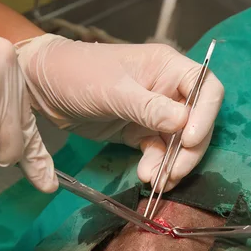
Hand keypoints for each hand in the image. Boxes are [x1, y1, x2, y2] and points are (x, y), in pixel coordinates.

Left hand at [17, 34, 223, 189]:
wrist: (44, 87)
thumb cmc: (78, 74)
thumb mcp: (114, 91)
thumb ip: (149, 107)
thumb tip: (184, 122)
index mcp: (168, 67)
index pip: (206, 88)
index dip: (205, 115)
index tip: (191, 139)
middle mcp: (167, 90)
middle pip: (197, 122)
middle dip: (189, 150)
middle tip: (174, 172)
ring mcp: (154, 113)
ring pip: (179, 142)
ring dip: (172, 164)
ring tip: (158, 182)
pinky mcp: (139, 132)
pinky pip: (157, 152)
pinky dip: (156, 166)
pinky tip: (147, 177)